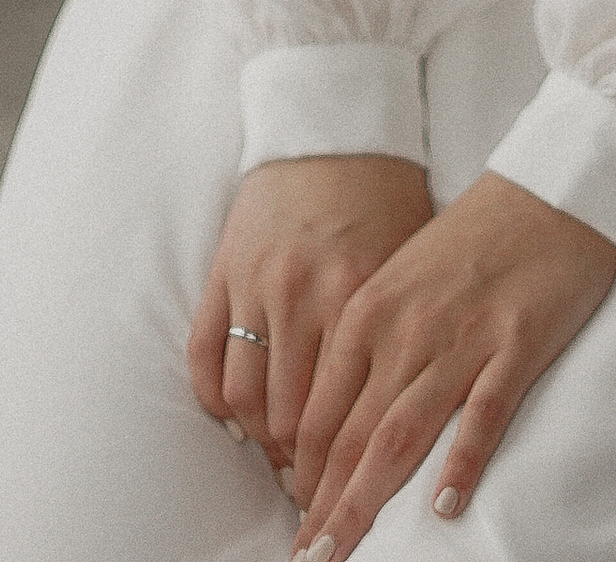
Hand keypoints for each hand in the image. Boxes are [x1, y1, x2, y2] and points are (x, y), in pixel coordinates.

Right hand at [191, 155, 435, 494]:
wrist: (335, 124)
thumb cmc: (387, 194)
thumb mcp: (412, 258)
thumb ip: (403, 330)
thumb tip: (406, 411)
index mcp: (357, 293)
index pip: (341, 413)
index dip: (341, 466)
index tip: (346, 491)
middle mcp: (302, 293)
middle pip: (289, 417)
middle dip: (300, 464)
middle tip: (313, 483)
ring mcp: (255, 282)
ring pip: (244, 397)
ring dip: (260, 438)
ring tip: (280, 454)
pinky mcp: (222, 270)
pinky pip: (204, 356)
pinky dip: (216, 398)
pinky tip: (237, 417)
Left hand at [285, 173, 615, 551]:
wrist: (551, 186)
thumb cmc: (474, 238)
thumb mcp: (402, 280)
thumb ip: (367, 344)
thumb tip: (334, 419)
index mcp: (368, 310)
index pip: (319, 414)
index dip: (302, 478)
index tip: (298, 521)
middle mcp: (404, 328)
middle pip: (350, 437)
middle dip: (324, 508)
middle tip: (309, 559)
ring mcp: (461, 337)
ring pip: (401, 435)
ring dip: (367, 501)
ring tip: (343, 551)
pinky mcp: (517, 342)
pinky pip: (483, 412)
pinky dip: (462, 461)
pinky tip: (444, 504)